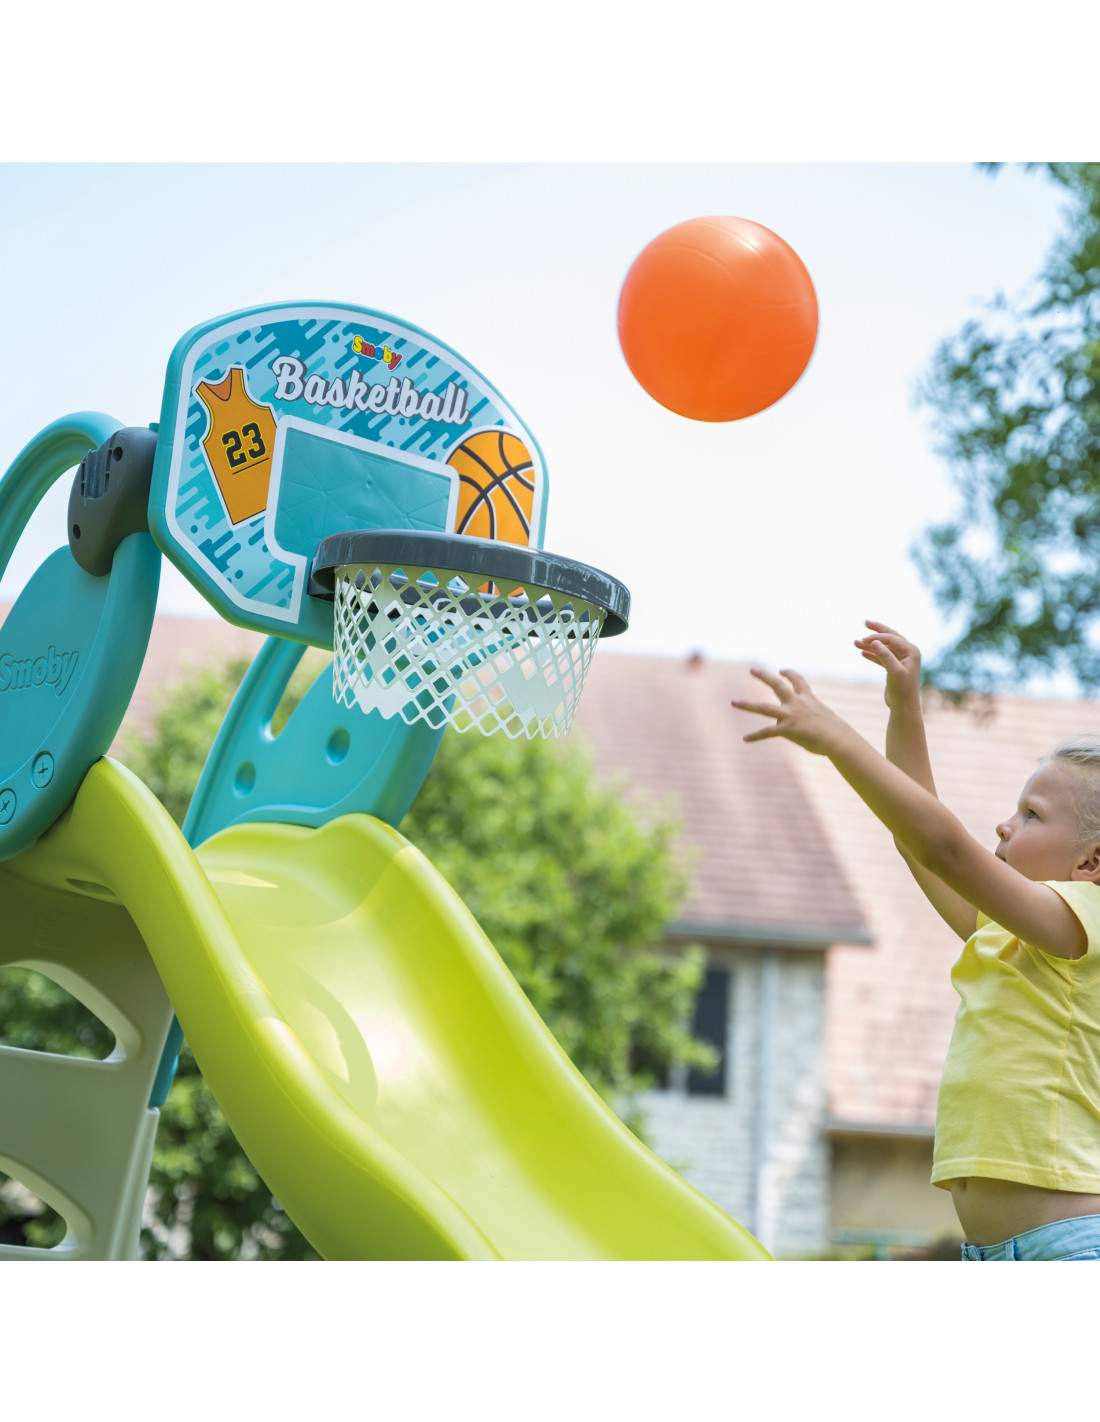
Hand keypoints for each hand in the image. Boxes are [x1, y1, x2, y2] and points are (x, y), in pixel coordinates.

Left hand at [730, 667, 847, 755]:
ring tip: (734, 702)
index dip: (790, 674)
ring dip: (747, 704)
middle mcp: (797, 703)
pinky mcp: (787, 729)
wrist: (839, 739)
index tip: (782, 670)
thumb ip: (808, 721)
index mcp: (808, 699)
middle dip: (764, 676)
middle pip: (777, 685)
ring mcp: (791, 715)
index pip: (798, 681)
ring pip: (764, 707)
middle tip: (753, 669)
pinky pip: (767, 732)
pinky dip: (756, 736)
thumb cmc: (835, 733)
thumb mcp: (822, 720)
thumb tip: (796, 728)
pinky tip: (745, 738)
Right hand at [853, 620, 921, 709]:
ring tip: (855, 642)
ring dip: (870, 645)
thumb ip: (885, 656)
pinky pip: (882, 657)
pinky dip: (873, 654)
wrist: (904, 707)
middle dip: (877, 631)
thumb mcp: (894, 672)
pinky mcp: (895, 667)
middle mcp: (908, 653)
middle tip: (865, 622)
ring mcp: (902, 660)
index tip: (863, 640)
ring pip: (884, 647)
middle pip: (890, 637)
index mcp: (911, 651)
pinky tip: (862, 653)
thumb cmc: (902, 690)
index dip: (877, 637)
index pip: (892, 638)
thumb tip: (874, 641)